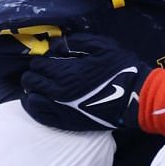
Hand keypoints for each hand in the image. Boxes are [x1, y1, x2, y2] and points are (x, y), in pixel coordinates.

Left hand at [20, 33, 148, 130]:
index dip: (40, 60)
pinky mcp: (64, 122)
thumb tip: (56, 45)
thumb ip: (75, 43)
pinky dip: (33, 107)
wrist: (133, 97)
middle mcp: (57, 91)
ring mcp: (59, 108)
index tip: (47, 59)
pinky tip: (36, 102)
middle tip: (41, 72)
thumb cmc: (120, 68)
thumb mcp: (101, 47)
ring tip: (38, 86)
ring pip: (31, 99)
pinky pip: (39, 116)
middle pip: (30, 81)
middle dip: (33, 74)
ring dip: (31, 90)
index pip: (38, 64)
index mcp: (64, 72)